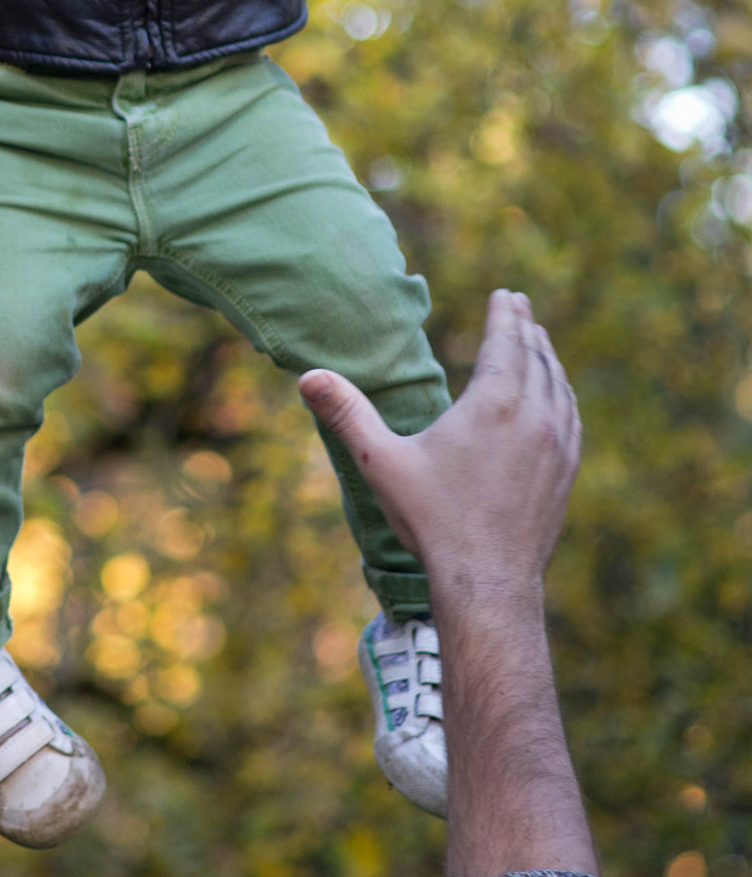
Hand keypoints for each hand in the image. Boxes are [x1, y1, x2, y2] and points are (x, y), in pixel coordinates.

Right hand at [299, 290, 580, 608]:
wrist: (488, 583)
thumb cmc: (432, 520)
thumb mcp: (382, 462)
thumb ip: (348, 414)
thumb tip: (307, 377)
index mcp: (494, 403)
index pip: (506, 342)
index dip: (505, 314)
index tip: (507, 293)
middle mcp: (534, 416)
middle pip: (536, 356)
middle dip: (527, 327)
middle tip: (520, 305)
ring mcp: (557, 445)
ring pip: (558, 384)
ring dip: (547, 357)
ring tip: (538, 343)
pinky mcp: (566, 472)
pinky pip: (570, 416)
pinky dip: (562, 393)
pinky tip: (557, 396)